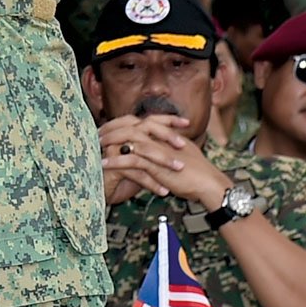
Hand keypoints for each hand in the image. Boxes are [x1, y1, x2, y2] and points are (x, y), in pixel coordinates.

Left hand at [98, 115, 229, 209]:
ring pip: (128, 139)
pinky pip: (131, 159)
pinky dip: (115, 162)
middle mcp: (161, 137)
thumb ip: (165, 148)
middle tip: (95, 135)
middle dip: (110, 129)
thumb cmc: (197, 173)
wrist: (210, 185)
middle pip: (129, 125)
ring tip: (95, 148)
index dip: (120, 124)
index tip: (106, 129)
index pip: (138, 122)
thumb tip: (152, 148)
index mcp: (165, 133)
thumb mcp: (177, 155)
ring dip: (109, 143)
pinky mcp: (157, 164)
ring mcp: (158, 149)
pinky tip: (104, 165)